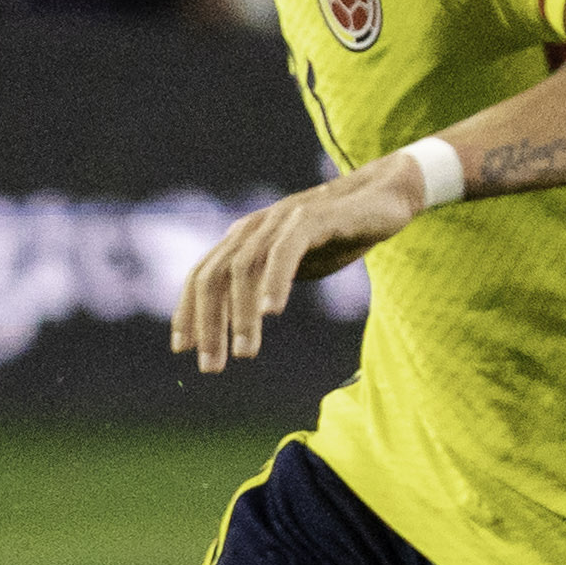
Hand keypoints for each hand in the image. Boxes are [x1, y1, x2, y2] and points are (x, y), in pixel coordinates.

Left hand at [170, 158, 425, 371]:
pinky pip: (285, 250)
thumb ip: (263, 285)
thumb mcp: (290, 266)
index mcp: (243, 239)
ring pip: (245, 268)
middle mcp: (254, 227)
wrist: (383, 198)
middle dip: (208, 323)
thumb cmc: (335, 235)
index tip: (182, 349)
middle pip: (214, 276)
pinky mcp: (311, 217)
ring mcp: (280, 219)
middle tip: (211, 366)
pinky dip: (274, 280)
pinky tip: (272, 312)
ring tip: (246, 353)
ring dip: (241, 314)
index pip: (201, 275)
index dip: (188, 311)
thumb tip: (241, 320)